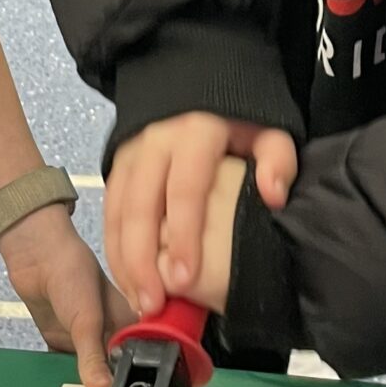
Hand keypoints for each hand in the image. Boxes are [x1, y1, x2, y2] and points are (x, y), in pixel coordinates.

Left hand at [1, 203, 130, 386]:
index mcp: (132, 323)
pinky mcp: (65, 343)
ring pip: (90, 373)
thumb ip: (93, 356)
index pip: (142, 361)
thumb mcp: (88, 319)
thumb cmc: (72, 271)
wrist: (35, 257)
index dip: (136, 381)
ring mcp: (88, 340)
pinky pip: (66, 368)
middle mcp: (114, 333)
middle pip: (115, 372)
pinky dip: (62, 378)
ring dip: (83, 386)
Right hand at [105, 114, 296, 317]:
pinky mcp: (117, 167)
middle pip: (140, 207)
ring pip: (117, 213)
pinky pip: (108, 212)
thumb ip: (277, 159)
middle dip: (143, 260)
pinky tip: (128, 281)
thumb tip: (274, 194)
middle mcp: (155, 143)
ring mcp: (131, 155)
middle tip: (152, 304)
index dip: (184, 236)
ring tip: (139, 302)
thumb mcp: (266, 130)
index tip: (185, 279)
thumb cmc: (237, 121)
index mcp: (194, 134)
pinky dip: (114, 249)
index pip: (185, 190)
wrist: (198, 83)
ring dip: (124, 261)